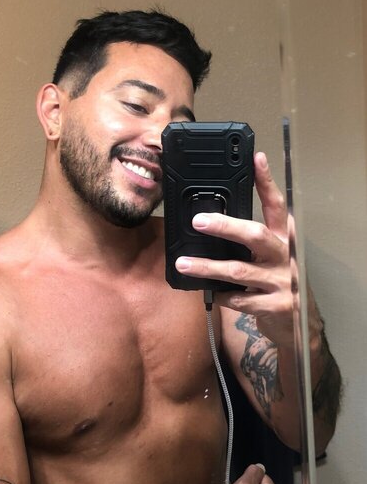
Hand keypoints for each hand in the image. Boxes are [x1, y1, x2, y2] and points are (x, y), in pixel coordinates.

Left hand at [175, 152, 293, 345]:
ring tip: (183, 263)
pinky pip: (239, 299)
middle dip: (225, 226)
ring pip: (238, 271)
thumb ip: (250, 243)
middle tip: (199, 221)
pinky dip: (222, 296)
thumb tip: (212, 223)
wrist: (298, 324)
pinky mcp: (275, 306)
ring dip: (207, 267)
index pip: (276, 206)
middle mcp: (284, 256)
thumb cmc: (276, 283)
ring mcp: (281, 282)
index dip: (266, 182)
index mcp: (283, 239)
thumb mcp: (270, 258)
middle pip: (255, 234)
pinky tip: (213, 293)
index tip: (255, 158)